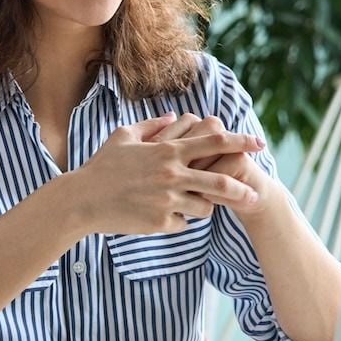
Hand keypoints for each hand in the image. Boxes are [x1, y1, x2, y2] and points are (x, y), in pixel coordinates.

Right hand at [69, 113, 265, 234]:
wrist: (82, 200)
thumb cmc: (102, 167)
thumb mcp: (123, 137)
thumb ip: (152, 125)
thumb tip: (173, 116)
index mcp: (167, 151)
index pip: (213, 142)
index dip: (240, 142)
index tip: (258, 143)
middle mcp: (172, 175)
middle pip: (221, 181)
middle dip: (242, 187)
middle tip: (254, 193)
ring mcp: (168, 200)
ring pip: (205, 208)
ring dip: (204, 207)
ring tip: (191, 206)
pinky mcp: (161, 222)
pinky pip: (182, 224)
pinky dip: (177, 221)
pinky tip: (160, 217)